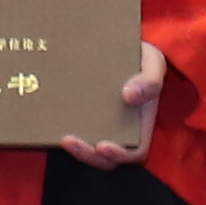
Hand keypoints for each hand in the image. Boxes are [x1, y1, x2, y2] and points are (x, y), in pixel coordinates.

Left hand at [59, 42, 170, 167]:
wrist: (123, 46)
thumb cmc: (143, 58)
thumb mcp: (153, 64)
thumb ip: (150, 81)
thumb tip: (129, 95)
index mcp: (141, 125)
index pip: (134, 152)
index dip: (119, 155)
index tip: (102, 146)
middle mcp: (120, 130)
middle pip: (105, 157)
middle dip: (88, 155)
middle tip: (69, 141)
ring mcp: (100, 125)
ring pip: (88, 148)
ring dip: (76, 149)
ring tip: (64, 138)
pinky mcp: (82, 115)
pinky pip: (75, 129)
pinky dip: (64, 129)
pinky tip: (52, 119)